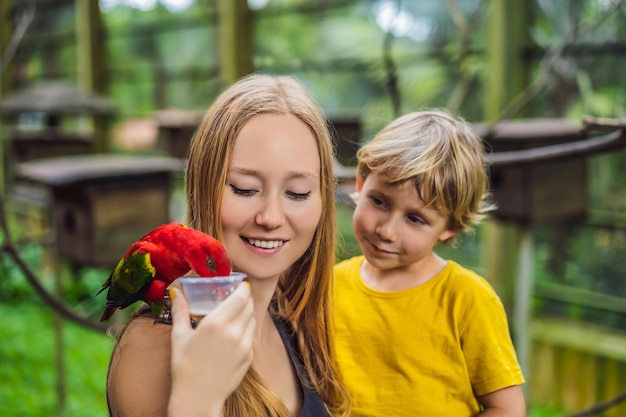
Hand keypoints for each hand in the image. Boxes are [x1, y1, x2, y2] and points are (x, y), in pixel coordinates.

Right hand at [168, 283, 254, 416]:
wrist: (197, 397)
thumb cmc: (184, 366)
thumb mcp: (179, 336)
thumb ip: (180, 311)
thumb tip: (178, 293)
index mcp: (215, 323)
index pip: (240, 297)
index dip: (243, 288)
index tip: (240, 284)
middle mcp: (233, 332)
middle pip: (248, 306)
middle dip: (244, 299)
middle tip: (236, 297)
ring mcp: (243, 345)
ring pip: (252, 320)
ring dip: (246, 313)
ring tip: (235, 314)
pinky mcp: (249, 357)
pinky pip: (251, 336)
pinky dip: (246, 330)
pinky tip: (234, 333)